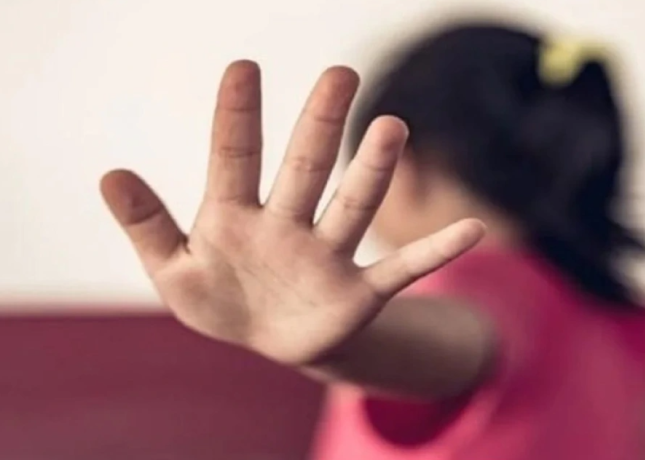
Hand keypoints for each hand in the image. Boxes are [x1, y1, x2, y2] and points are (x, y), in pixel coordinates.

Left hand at [101, 61, 484, 364]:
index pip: (234, 158)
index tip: (242, 68)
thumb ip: (146, 225)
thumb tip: (111, 172)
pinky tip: (472, 230)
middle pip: (306, 168)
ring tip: (393, 128)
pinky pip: (403, 269)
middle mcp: (288, 225)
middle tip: (339, 75)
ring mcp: (327, 256)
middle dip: (319, 124)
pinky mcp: (360, 292)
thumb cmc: (221, 297)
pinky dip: (436, 252)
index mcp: (236, 216)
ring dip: (373, 173)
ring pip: (353, 207)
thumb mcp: (173, 270)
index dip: (236, 117)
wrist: (272, 341)